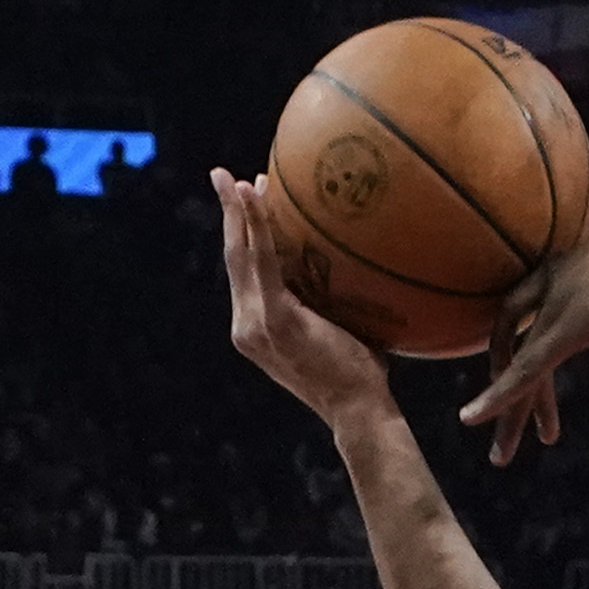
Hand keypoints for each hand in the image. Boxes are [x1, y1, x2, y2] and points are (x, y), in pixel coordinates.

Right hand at [212, 170, 393, 431]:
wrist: (360, 413)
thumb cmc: (363, 379)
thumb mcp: (340, 336)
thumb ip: (329, 307)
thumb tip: (356, 273)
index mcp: (257, 329)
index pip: (246, 275)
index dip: (244, 236)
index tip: (248, 202)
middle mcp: (246, 326)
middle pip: (233, 258)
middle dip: (228, 214)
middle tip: (224, 176)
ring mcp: (255, 323)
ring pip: (241, 254)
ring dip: (237, 211)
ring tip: (234, 177)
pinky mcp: (272, 318)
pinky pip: (263, 259)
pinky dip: (257, 223)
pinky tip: (255, 193)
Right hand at [459, 60, 588, 461]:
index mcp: (579, 316)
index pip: (530, 365)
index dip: (501, 395)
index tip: (470, 418)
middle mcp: (556, 296)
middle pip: (519, 361)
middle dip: (508, 409)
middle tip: (502, 458)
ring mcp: (550, 280)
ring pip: (517, 338)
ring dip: (520, 383)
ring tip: (545, 432)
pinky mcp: (553, 271)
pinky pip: (519, 312)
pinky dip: (517, 346)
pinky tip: (533, 374)